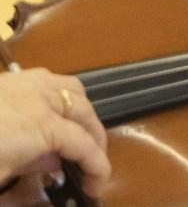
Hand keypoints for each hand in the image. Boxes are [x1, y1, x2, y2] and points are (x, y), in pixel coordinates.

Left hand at [0, 68, 109, 197]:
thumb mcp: (1, 172)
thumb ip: (34, 167)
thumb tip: (54, 163)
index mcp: (43, 127)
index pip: (85, 145)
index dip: (98, 167)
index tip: (96, 188)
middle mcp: (42, 99)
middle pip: (85, 114)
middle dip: (94, 140)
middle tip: (90, 165)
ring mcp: (26, 83)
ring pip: (71, 90)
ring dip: (80, 112)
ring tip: (76, 133)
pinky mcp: (10, 79)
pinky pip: (48, 80)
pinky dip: (58, 96)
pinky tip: (47, 113)